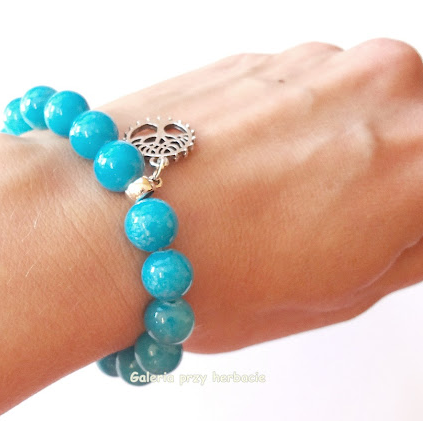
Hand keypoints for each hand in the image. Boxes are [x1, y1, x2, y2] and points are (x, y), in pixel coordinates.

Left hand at [100, 39, 422, 352]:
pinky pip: (295, 96)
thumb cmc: (207, 272)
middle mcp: (384, 88)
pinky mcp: (255, 55)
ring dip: (329, 150)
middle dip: (386, 178)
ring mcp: (314, 61)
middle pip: (414, 135)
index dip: (409, 218)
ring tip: (265, 202)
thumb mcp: (340, 293)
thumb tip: (419, 225)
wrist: (100, 219)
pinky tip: (235, 172)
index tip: (385, 234)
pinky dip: (279, 129)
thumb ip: (409, 247)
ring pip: (353, 109)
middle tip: (330, 226)